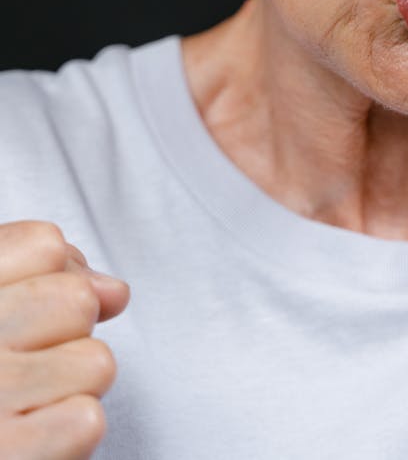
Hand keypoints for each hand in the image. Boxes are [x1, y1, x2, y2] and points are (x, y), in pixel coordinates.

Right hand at [0, 220, 129, 458]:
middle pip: (79, 301)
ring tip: (25, 408)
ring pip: (96, 363)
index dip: (55, 277)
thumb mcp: (4, 306)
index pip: (47, 247)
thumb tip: (116, 291)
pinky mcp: (10, 454)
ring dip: (73, 390)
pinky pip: (87, 421)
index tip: (24, 311)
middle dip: (68, 335)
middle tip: (24, 367)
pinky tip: (30, 444)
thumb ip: (47, 278)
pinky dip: (68, 438)